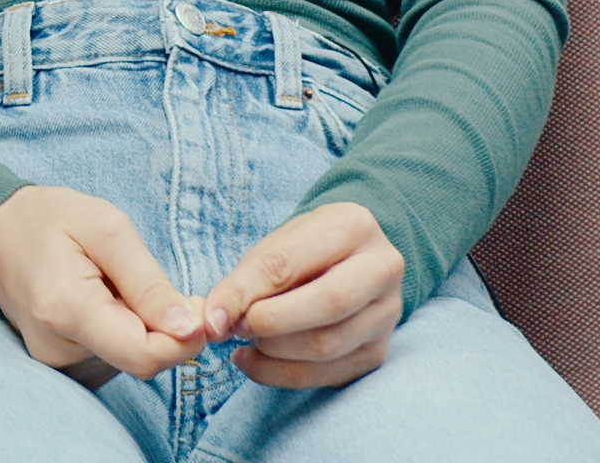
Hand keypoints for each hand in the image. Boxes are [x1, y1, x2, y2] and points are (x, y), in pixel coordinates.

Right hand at [0, 185, 211, 385]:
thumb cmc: (51, 220)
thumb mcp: (107, 229)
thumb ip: (149, 283)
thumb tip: (190, 329)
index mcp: (67, 310)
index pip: (146, 356)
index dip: (184, 339)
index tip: (198, 307)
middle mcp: (57, 349)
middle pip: (141, 359)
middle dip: (163, 327)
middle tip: (148, 280)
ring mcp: (55, 362)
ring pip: (129, 359)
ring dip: (141, 327)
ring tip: (114, 285)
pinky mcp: (60, 364)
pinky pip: (112, 358)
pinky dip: (122, 332)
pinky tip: (103, 301)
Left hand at [199, 201, 405, 389]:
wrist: (351, 262)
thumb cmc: (306, 250)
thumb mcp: (276, 246)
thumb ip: (247, 279)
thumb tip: (214, 323)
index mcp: (353, 226)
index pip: (291, 262)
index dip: (245, 293)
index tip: (213, 317)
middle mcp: (382, 269)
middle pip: (327, 304)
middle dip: (270, 323)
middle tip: (235, 328)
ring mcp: (386, 314)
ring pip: (328, 345)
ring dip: (273, 351)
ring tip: (244, 341)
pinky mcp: (378, 350)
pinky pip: (327, 374)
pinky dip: (282, 374)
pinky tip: (256, 361)